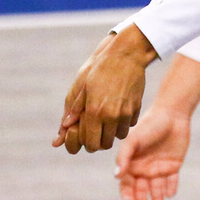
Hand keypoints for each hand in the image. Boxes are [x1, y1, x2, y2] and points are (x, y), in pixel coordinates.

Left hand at [52, 25, 157, 153]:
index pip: (91, 144)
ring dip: (113, 131)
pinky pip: (130, 124)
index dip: (87, 144)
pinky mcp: (136, 108)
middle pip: (105, 144)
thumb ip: (73, 110)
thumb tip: (63, 128)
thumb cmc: (100, 69)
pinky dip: (124, 122)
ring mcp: (125, 113)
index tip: (86, 135)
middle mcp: (111, 116)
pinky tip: (119, 109)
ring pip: (119, 136)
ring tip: (108, 118)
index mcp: (94, 112)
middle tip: (97, 129)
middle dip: (100, 140)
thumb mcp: (82, 87)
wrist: (126, 55)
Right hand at [116, 106, 191, 199]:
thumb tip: (116, 175)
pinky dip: (171, 188)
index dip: (128, 196)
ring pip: (157, 188)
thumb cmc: (149, 125)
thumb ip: (124, 156)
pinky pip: (172, 181)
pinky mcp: (174, 165)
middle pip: (141, 190)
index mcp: (131, 163)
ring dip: (157, 198)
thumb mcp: (133, 139)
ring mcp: (159, 167)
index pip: (127, 184)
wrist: (172, 114)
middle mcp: (144, 167)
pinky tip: (169, 193)